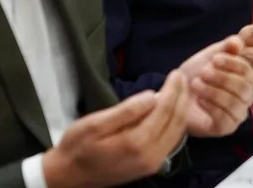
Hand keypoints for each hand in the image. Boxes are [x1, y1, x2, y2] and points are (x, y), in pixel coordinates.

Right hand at [42, 71, 188, 187]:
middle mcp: (151, 155)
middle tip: (182, 77)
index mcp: (136, 143)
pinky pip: (172, 140)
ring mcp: (153, 163)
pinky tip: (174, 109)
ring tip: (181, 89)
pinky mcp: (152, 165)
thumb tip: (153, 96)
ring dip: (182, 108)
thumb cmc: (77, 147)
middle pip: (176, 120)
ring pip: (178, 131)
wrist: (69, 177)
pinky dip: (177, 122)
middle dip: (181, 96)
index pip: (164, 110)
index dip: (173, 90)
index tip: (176, 73)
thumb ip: (126, 111)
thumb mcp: (94, 124)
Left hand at [178, 36, 252, 137]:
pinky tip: (199, 99)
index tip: (214, 59)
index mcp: (245, 78)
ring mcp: (237, 114)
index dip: (232, 64)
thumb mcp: (211, 55)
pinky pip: (224, 118)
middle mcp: (246, 97)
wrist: (175, 94)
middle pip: (243, 88)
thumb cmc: (196, 73)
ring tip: (196, 84)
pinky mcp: (225, 128)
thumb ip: (226, 47)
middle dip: (222, 78)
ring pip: (234, 103)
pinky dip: (211, 107)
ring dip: (213, 92)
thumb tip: (236, 43)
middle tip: (203, 72)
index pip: (248, 71)